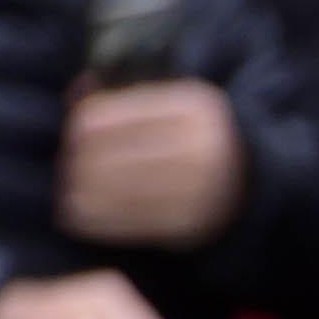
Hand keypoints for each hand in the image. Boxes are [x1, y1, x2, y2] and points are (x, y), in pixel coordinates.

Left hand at [54, 78, 246, 248]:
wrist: (251, 181)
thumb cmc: (196, 137)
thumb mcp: (174, 104)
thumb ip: (128, 97)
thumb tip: (77, 92)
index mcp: (192, 107)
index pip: (111, 116)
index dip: (82, 126)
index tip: (72, 134)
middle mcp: (200, 148)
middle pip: (112, 155)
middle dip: (81, 163)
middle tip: (67, 166)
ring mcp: (199, 190)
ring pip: (118, 190)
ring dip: (84, 193)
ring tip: (70, 191)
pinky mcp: (192, 225)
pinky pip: (131, 222)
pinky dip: (99, 220)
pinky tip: (80, 215)